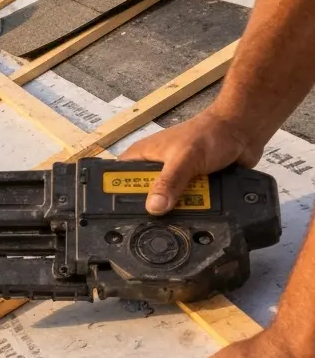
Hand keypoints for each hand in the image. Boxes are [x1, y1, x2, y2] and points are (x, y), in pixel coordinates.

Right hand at [120, 111, 261, 214]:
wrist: (243, 132)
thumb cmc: (208, 135)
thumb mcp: (185, 158)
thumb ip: (169, 182)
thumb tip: (154, 208)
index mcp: (142, 156)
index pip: (117, 178)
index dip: (116, 195)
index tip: (118, 215)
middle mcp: (155, 169)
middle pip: (142, 196)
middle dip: (151, 209)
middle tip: (154, 225)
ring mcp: (174, 179)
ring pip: (166, 203)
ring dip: (175, 211)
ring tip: (179, 223)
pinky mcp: (191, 186)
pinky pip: (185, 204)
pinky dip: (191, 209)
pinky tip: (194, 218)